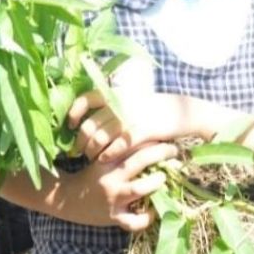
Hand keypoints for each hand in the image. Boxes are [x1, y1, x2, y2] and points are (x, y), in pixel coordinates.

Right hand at [61, 142, 176, 230]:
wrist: (65, 199)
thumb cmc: (89, 176)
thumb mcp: (101, 160)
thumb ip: (121, 151)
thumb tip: (150, 138)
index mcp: (106, 161)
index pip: (129, 144)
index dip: (149, 139)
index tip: (164, 136)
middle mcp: (110, 179)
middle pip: (137, 161)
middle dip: (159, 154)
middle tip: (173, 151)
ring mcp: (112, 200)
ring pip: (138, 189)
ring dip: (155, 183)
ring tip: (163, 179)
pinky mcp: (113, 218)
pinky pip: (133, 221)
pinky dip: (146, 218)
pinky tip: (153, 211)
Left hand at [68, 90, 198, 163]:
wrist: (182, 112)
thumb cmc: (154, 109)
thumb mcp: (131, 100)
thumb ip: (111, 105)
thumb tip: (89, 119)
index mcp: (115, 93)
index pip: (85, 99)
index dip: (74, 113)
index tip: (71, 125)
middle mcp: (120, 104)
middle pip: (89, 125)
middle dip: (80, 142)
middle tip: (78, 152)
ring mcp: (130, 117)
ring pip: (99, 139)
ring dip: (91, 152)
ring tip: (92, 158)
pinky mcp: (141, 131)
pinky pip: (117, 146)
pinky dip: (107, 155)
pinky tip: (104, 160)